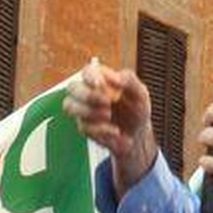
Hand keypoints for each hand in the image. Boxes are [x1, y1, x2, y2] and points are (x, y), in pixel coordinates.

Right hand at [63, 59, 157, 194]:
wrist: (138, 139)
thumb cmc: (139, 112)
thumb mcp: (141, 95)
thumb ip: (129, 81)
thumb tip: (114, 76)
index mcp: (102, 81)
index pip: (86, 72)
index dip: (90, 77)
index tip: (102, 85)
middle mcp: (88, 95)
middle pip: (71, 89)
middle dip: (88, 97)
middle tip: (107, 105)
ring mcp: (84, 113)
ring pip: (70, 108)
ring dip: (90, 114)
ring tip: (110, 119)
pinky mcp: (86, 130)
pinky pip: (84, 129)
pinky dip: (101, 131)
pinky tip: (115, 134)